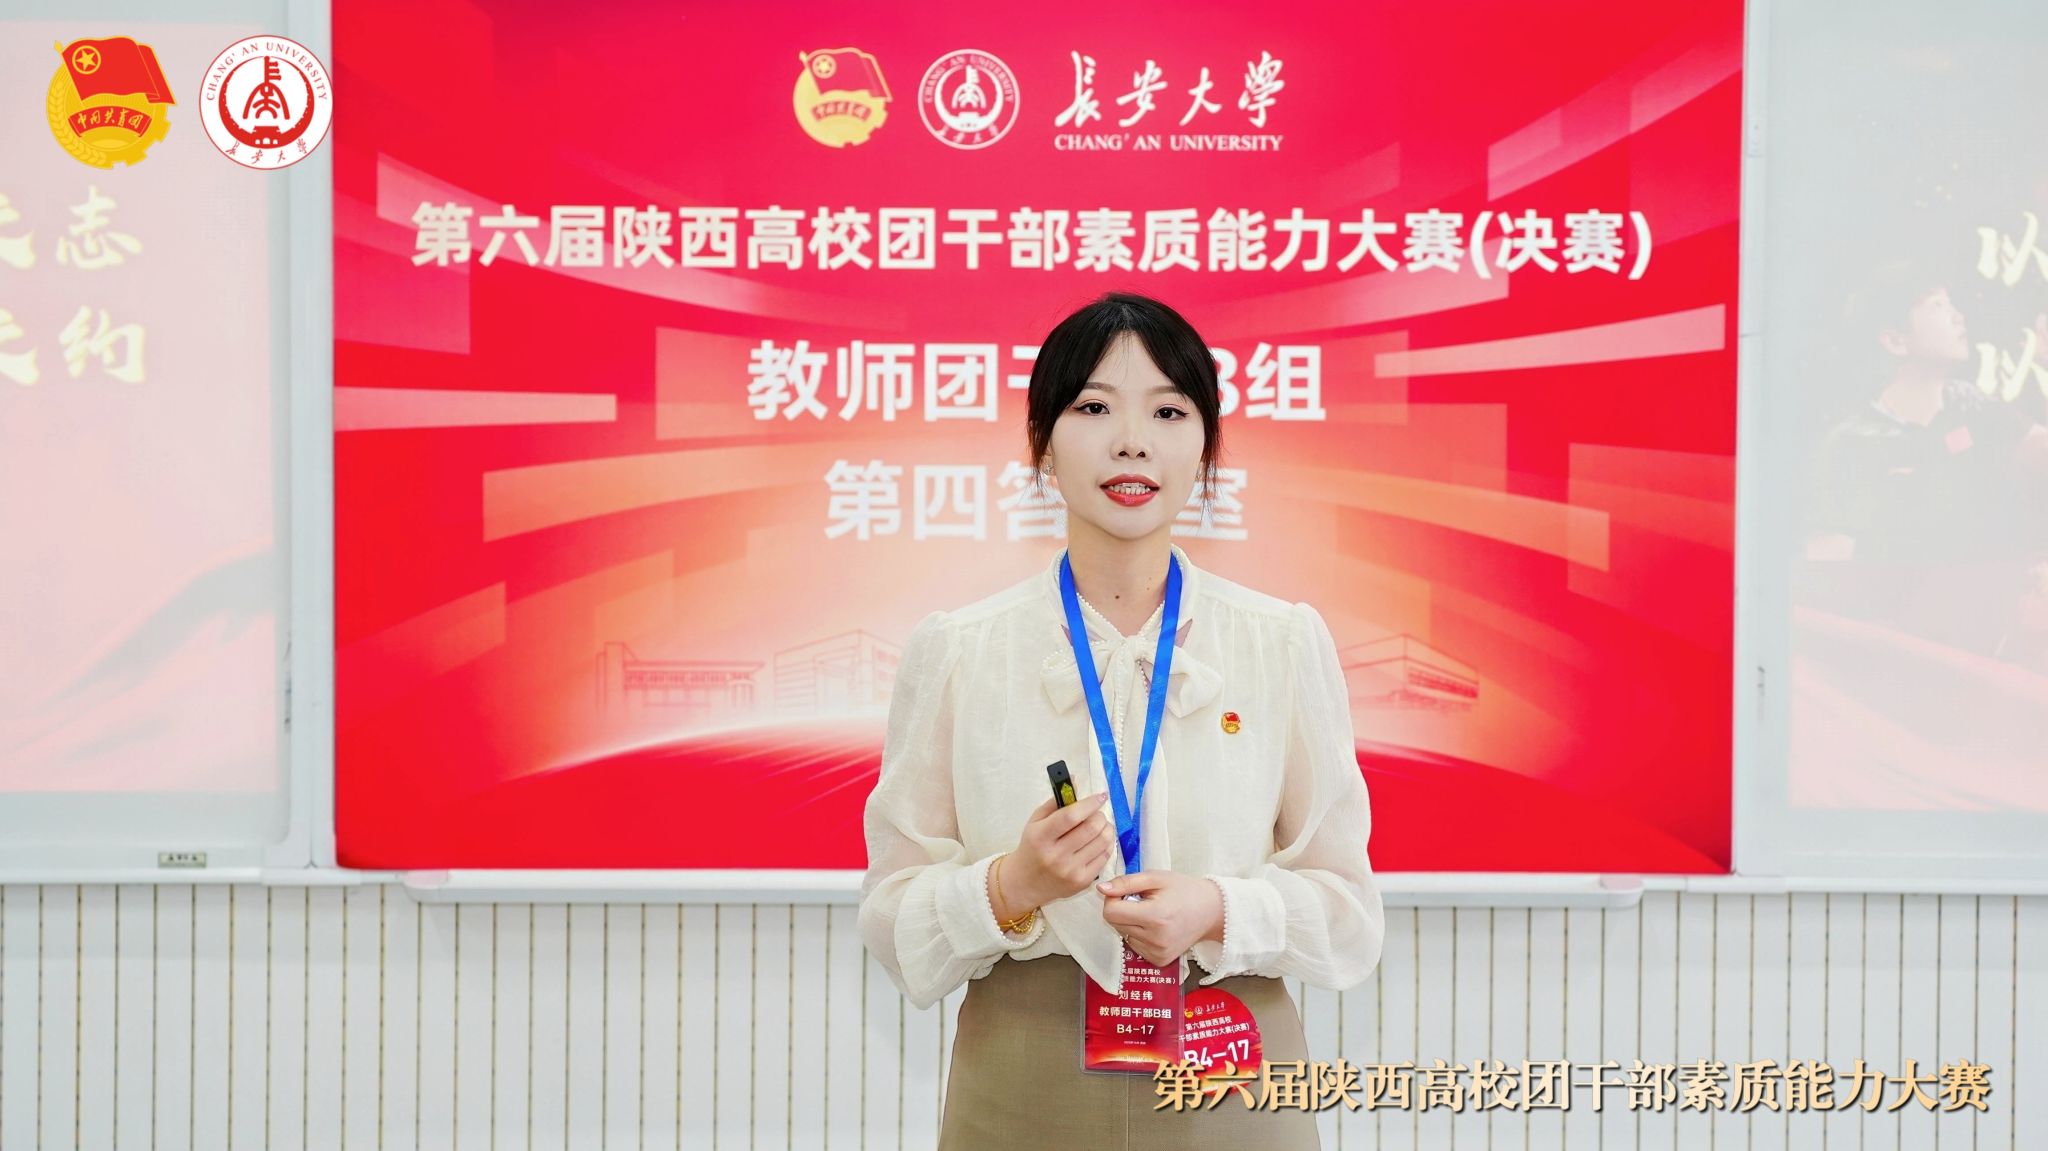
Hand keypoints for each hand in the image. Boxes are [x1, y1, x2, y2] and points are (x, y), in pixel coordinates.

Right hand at [1003, 792, 1117, 911]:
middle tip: (1097, 812)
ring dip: (1106, 828)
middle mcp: (1056, 855)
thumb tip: (1076, 781)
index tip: (1100, 795)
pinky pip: (1105, 857)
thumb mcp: (1036, 822)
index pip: (1070, 816)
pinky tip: (1098, 840)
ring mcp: (1070, 870)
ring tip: (1100, 825)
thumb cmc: (1032, 847)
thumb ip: (1056, 801)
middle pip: (1091, 828)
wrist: (1025, 883)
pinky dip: (1106, 843)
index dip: (1089, 803)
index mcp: (1041, 837)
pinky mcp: (1082, 881)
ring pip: (1102, 841)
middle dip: (1100, 815)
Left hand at [1096, 871, 1224, 967]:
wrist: (1212, 911)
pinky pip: (1134, 945)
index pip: (1110, 913)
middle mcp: (1155, 939)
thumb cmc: (1184, 890)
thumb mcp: (1156, 878)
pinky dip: (1139, 934)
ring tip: (1153, 914)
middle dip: (1122, 909)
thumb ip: (1126, 882)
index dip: (1113, 899)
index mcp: (1155, 916)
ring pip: (1123, 934)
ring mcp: (1157, 953)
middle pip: (1114, 924)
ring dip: (1131, 923)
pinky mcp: (1159, 960)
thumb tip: (1101, 888)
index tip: (1126, 892)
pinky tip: (1156, 926)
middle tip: (1143, 901)